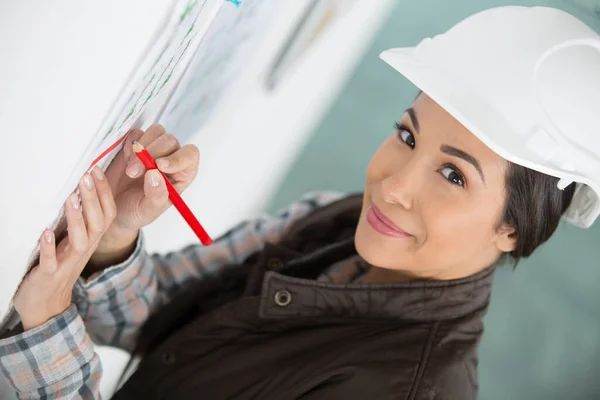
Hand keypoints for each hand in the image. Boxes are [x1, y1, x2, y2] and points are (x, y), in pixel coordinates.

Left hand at [14, 167, 115, 329]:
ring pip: (80, 240)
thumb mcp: (74, 241)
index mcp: (91, 239)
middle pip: (98, 223)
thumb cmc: (59, 267)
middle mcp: (84, 249)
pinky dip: (49, 248)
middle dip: (93, 199)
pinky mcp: (49, 274)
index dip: (104, 193)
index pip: (106, 213)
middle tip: (86, 177)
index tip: (97, 171)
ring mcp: (67, 262)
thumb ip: (80, 220)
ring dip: (76, 219)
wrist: (46, 305)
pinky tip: (45, 233)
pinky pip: (51, 261)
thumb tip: (81, 188)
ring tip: (71, 199)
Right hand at [90, 124, 198, 266]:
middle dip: (152, 154)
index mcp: (182, 174)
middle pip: (170, 141)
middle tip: (134, 173)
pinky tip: (124, 160)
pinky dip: (129, 145)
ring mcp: (153, 149)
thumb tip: (155, 176)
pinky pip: (136, 134)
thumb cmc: (137, 212)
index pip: (190, 156)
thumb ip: (156, 195)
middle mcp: (170, 158)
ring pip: (156, 132)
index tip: (159, 166)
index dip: (177, 158)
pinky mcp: (135, 144)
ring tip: (130, 170)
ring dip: (141, 148)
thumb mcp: (148, 211)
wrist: (113, 211)